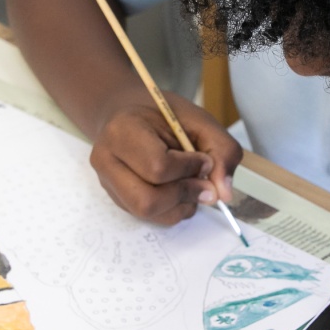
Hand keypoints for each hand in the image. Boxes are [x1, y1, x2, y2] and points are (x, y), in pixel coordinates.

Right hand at [89, 93, 242, 225]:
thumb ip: (222, 151)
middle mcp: (106, 160)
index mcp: (122, 131)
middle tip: (204, 184)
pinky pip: (148, 217)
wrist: (126, 112)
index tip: (205, 159)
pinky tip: (180, 191)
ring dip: (180, 206)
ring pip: (147, 213)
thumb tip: (222, 195)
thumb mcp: (199, 120)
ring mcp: (108, 183)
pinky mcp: (116, 198)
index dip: (189, 168)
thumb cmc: (162, 114)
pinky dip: (173, 210)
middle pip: (147, 200)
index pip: (157, 167)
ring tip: (193, 186)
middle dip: (184, 195)